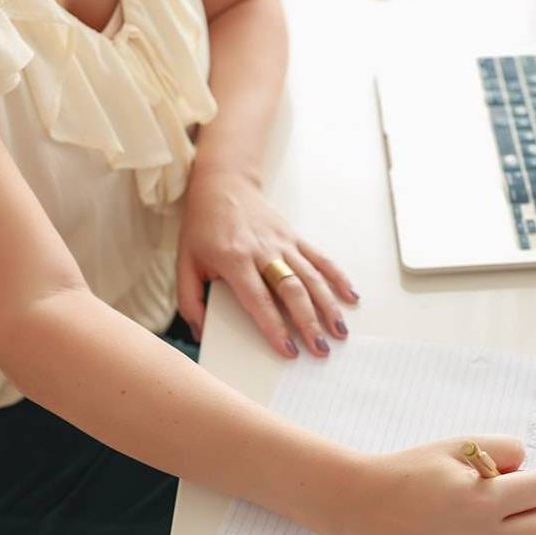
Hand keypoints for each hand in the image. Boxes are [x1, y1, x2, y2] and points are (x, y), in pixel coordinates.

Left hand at [177, 167, 358, 358]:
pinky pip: (320, 258)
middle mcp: (263, 250)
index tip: (288, 350)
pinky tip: (350, 296)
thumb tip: (200, 332)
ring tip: (339, 331)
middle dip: (309, 323)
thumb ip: (189, 300)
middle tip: (320, 350)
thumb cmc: (202, 225)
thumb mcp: (185, 262)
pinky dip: (337, 277)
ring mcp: (282, 242)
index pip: (258, 299)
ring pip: (311, 277)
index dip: (275, 327)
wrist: (222, 184)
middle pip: (292, 290)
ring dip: (328, 305)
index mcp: (233, 259)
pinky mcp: (294, 237)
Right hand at [337, 435, 535, 534]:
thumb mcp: (458, 446)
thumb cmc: (412, 470)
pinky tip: (464, 532)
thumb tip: (528, 470)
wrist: (367, 506)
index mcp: (482, 498)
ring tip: (485, 515)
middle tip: (507, 498)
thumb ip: (504, 450)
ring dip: (518, 530)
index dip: (530, 477)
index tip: (510, 476)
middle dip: (534, 507)